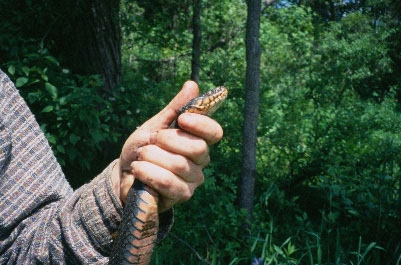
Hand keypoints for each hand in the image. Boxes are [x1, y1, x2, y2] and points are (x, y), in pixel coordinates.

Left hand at [110, 81, 222, 212]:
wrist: (125, 175)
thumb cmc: (143, 148)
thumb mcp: (155, 125)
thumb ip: (175, 108)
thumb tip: (192, 85)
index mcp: (197, 140)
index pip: (214, 132)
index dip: (201, 124)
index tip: (182, 119)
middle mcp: (200, 160)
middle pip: (197, 148)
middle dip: (168, 141)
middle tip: (151, 141)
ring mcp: (193, 179)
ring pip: (180, 165)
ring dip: (152, 157)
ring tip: (140, 157)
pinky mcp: (182, 196)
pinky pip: (169, 182)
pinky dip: (149, 173)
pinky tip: (138, 170)